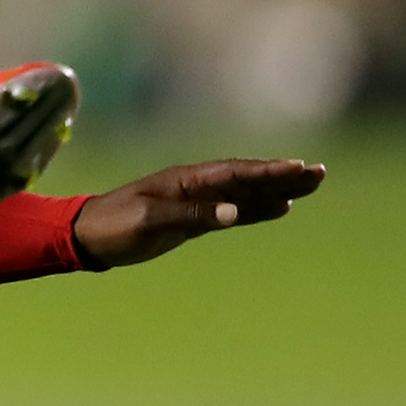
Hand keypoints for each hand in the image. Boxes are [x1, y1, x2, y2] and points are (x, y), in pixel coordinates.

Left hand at [71, 158, 325, 268]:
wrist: (86, 236)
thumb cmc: (114, 225)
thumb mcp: (151, 220)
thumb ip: (194, 215)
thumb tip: (235, 213)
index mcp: (185, 180)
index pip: (235, 173)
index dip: (269, 171)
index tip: (300, 169)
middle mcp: (195, 185)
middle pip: (247, 178)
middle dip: (283, 175)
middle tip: (319, 173)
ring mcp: (195, 200)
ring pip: (244, 193)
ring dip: (276, 190)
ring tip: (310, 186)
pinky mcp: (191, 218)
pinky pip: (232, 210)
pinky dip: (256, 209)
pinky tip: (279, 208)